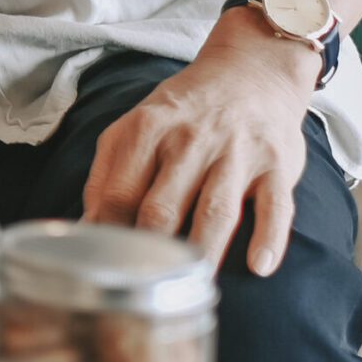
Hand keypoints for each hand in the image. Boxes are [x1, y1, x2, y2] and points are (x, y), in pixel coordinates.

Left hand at [79, 21, 317, 276]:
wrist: (251, 71)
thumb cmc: (184, 112)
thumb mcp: (135, 128)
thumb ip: (110, 175)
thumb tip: (85, 229)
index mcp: (146, 131)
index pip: (118, 192)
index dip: (108, 234)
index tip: (103, 269)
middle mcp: (190, 141)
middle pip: (162, 207)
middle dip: (150, 251)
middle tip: (144, 290)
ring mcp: (236, 154)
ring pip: (215, 211)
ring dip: (203, 252)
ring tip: (192, 288)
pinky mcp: (277, 165)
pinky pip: (275, 206)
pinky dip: (269, 237)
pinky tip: (259, 267)